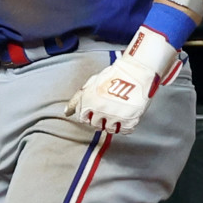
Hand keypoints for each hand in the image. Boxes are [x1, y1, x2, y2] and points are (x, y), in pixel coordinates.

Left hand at [64, 26, 179, 134]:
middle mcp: (99, 111)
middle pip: (95, 125)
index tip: (94, 110)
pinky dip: (124, 126)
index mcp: (88, 102)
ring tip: (117, 112)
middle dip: (99, 119)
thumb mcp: (90, 84)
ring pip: (109, 129)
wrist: (135, 72)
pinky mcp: (129, 120)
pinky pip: (124, 131)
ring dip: (112, 123)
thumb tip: (66, 113)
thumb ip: (77, 99)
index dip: (88, 114)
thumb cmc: (112, 75)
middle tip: (107, 110)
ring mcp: (114, 116)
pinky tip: (125, 116)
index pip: (83, 118)